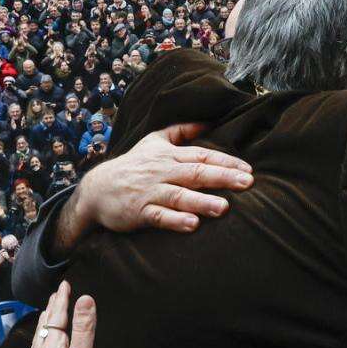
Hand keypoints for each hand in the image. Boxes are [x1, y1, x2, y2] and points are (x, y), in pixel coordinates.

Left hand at [13, 281, 95, 347]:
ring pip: (36, 341)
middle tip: (55, 296)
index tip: (64, 284)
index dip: (62, 299)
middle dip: (51, 309)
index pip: (57, 315)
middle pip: (44, 326)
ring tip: (45, 317)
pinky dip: (37, 344)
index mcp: (51, 345)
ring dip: (43, 325)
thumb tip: (85, 299)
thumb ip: (84, 330)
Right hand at [54, 123, 253, 250]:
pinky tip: (192, 225)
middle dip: (222, 178)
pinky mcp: (139, 212)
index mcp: (168, 156)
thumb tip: (209, 122)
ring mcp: (150, 192)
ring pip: (179, 196)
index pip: (201, 156)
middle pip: (195, 173)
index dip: (225, 162)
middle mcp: (162, 172)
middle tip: (247, 183)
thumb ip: (182, 131)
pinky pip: (158, 217)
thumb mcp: (155, 141)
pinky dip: (175, 221)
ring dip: (202, 202)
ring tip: (224, 208)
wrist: (98, 188)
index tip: (248, 170)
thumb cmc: (133, 165)